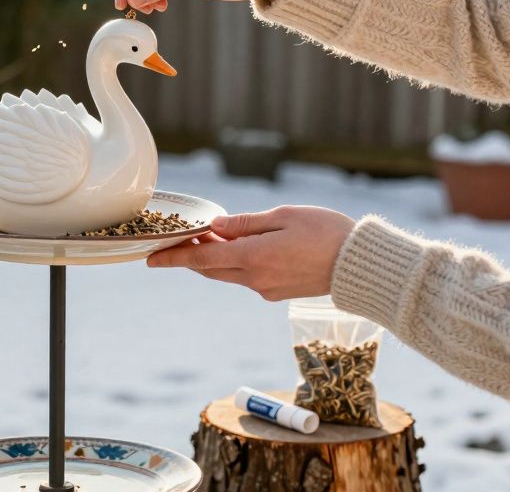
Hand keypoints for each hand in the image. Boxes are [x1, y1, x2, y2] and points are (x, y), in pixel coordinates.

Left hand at [146, 205, 355, 300]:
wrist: (359, 265)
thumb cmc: (325, 232)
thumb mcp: (282, 217)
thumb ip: (245, 224)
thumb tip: (214, 228)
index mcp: (252, 258)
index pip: (201, 260)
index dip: (173, 258)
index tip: (150, 258)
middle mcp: (254, 279)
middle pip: (211, 269)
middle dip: (191, 256)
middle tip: (178, 239)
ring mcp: (266, 289)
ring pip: (229, 273)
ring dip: (215, 258)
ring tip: (208, 238)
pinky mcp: (278, 292)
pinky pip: (248, 277)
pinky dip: (237, 263)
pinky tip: (242, 247)